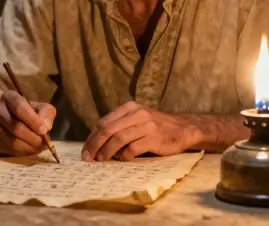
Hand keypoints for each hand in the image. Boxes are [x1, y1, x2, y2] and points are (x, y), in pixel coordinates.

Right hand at [0, 90, 56, 156]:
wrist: (11, 119)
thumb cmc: (29, 112)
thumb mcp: (41, 108)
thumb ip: (46, 114)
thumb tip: (46, 126)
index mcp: (9, 97)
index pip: (19, 107)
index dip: (33, 120)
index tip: (44, 130)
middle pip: (15, 126)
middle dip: (33, 137)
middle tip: (44, 143)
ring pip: (12, 141)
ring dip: (29, 147)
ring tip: (39, 147)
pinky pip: (9, 150)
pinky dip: (23, 152)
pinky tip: (30, 149)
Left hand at [81, 101, 200, 161]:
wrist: (183, 129)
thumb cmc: (156, 127)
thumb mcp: (137, 119)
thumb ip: (120, 126)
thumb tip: (97, 143)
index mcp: (129, 107)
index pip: (104, 122)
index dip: (92, 137)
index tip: (85, 150)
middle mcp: (136, 113)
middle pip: (107, 130)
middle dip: (94, 145)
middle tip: (88, 158)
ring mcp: (146, 125)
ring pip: (118, 138)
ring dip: (106, 152)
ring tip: (102, 160)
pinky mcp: (154, 138)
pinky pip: (133, 148)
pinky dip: (124, 155)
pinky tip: (124, 159)